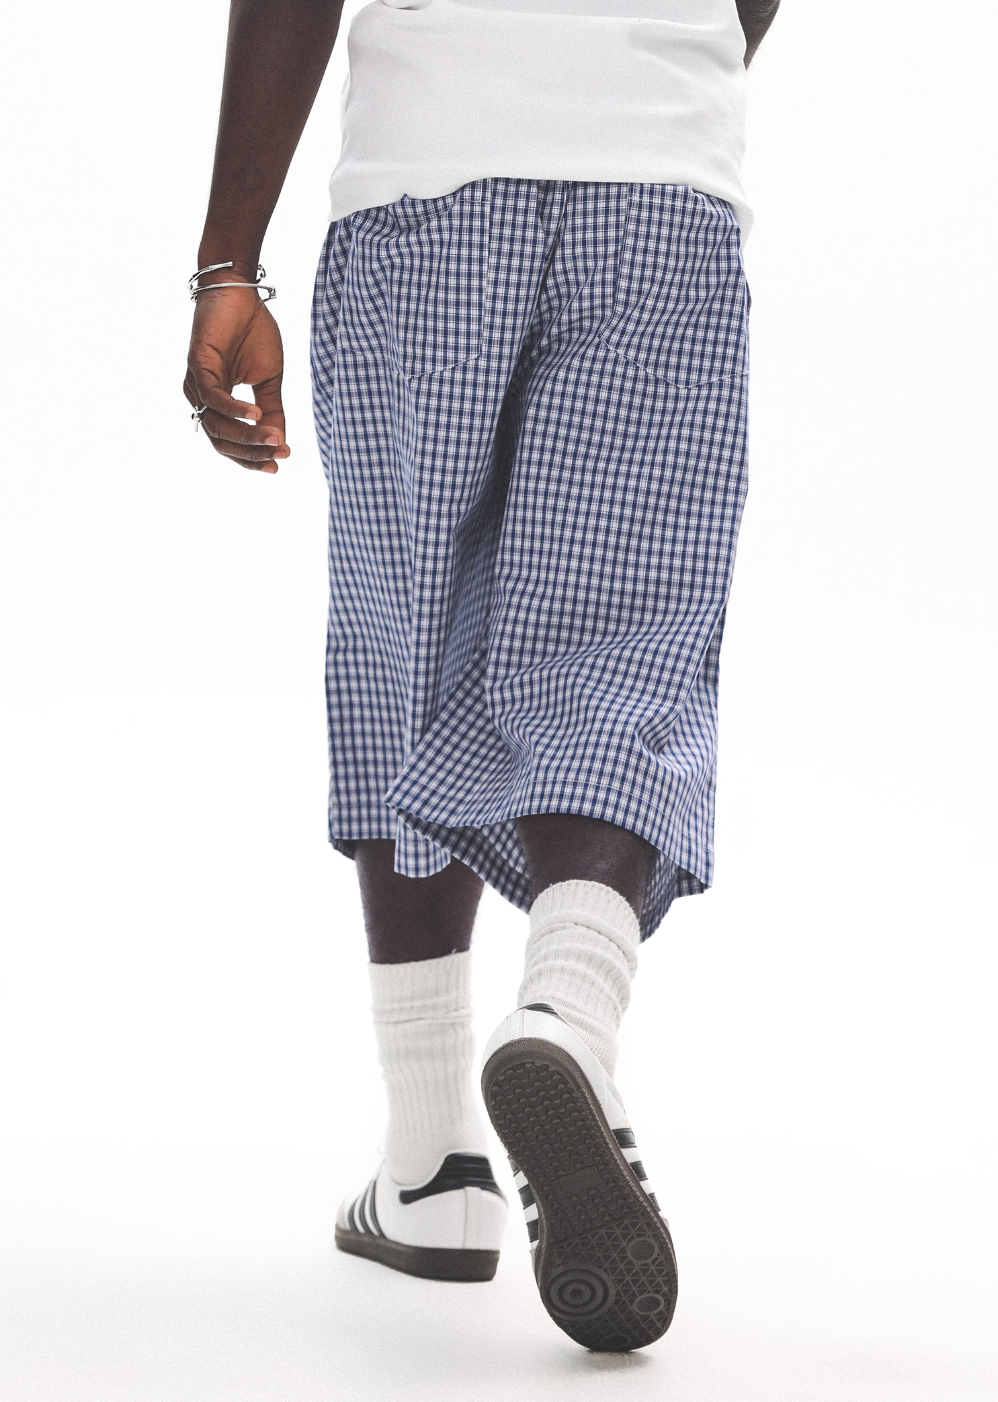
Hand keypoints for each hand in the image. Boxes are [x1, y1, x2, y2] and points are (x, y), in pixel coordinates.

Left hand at [183, 283, 288, 473]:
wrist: (240, 292)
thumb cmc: (252, 331)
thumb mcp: (269, 379)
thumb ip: (272, 410)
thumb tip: (280, 441)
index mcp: (217, 402)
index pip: (229, 442)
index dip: (253, 456)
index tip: (279, 463)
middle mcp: (201, 397)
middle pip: (221, 441)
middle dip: (251, 452)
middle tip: (279, 455)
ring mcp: (196, 382)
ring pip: (216, 425)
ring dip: (247, 436)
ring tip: (274, 439)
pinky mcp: (196, 364)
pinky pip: (213, 397)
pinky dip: (235, 410)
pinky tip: (257, 415)